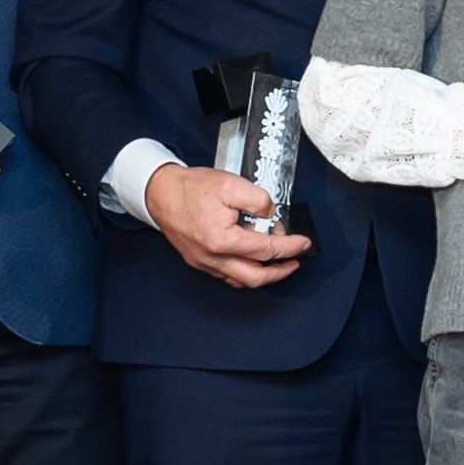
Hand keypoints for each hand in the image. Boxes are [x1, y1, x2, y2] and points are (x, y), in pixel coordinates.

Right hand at [150, 162, 308, 286]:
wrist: (160, 191)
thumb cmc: (190, 188)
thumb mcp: (230, 184)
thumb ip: (258, 200)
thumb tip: (271, 215)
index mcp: (222, 240)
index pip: (266, 250)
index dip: (290, 247)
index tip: (303, 243)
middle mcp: (212, 257)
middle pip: (255, 277)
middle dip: (281, 272)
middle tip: (295, 261)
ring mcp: (203, 263)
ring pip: (240, 280)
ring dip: (263, 274)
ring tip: (278, 262)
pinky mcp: (198, 261)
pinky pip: (226, 275)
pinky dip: (244, 272)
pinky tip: (252, 262)